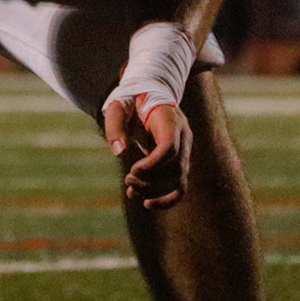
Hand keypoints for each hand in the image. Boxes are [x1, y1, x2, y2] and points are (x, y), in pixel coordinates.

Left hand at [102, 92, 191, 209]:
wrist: (147, 96)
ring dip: (154, 190)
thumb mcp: (117, 108)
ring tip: (131, 192)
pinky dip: (167, 198)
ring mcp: (184, 150)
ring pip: (178, 180)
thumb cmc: (130, 101)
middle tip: (127, 180)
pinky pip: (180, 185)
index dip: (152, 164)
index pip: (170, 147)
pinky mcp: (179, 161)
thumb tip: (119, 152)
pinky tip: (148, 204)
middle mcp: (183, 136)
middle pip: (175, 167)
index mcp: (170, 120)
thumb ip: (115, 127)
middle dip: (150, 179)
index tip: (132, 171)